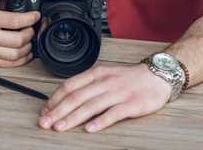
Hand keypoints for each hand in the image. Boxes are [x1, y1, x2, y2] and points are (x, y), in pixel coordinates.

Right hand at [0, 0, 40, 67]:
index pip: (14, 21)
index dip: (30, 18)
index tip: (36, 16)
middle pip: (17, 40)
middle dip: (30, 33)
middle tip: (32, 28)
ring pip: (15, 55)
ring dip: (27, 48)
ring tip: (29, 39)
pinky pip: (8, 64)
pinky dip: (20, 60)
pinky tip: (24, 52)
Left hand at [39, 64, 171, 132]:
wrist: (157, 77)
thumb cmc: (128, 79)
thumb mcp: (104, 75)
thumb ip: (86, 86)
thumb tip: (64, 99)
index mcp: (96, 73)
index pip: (69, 85)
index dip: (54, 99)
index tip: (45, 111)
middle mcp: (105, 82)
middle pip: (76, 97)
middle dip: (58, 111)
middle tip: (45, 122)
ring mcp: (118, 93)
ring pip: (90, 106)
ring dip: (72, 118)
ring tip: (60, 127)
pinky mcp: (132, 104)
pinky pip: (113, 113)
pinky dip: (100, 122)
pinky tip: (89, 129)